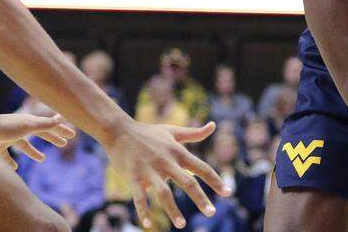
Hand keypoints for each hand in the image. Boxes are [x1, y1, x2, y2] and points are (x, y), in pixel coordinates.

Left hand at [0, 112, 74, 169]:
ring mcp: (10, 137)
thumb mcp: (28, 125)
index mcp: (30, 122)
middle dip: (52, 138)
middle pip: (40, 134)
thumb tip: (61, 117)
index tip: (72, 135)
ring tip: (42, 159)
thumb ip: (44, 124)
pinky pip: (7, 155)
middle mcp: (21, 128)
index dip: (61, 131)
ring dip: (34, 152)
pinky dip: (11, 162)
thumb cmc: (6, 126)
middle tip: (64, 144)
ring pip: (25, 146)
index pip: (49, 126)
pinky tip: (14, 168)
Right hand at [106, 120, 228, 228]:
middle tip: (211, 213)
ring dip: (173, 210)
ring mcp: (150, 171)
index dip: (216, 180)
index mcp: (177, 152)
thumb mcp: (172, 131)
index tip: (228, 193)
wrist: (119, 131)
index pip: (201, 167)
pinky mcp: (134, 178)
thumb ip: (194, 133)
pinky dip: (143, 211)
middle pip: (187, 181)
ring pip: (164, 193)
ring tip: (182, 225)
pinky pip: (139, 198)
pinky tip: (148, 225)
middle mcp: (166, 162)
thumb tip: (213, 125)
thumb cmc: (147, 132)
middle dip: (200, 198)